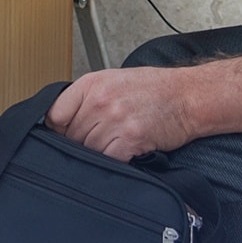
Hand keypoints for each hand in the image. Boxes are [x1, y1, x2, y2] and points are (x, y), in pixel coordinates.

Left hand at [45, 67, 193, 160]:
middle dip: (79, 144)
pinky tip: (123, 153)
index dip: (56, 129)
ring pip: (88, 150)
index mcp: (91, 84)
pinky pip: (109, 159)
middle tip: (95, 142)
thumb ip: (86, 98)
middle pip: (71, 136)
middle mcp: (101, 100)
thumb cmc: (153, 89)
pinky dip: (114, 161)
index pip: (54, 113)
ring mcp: (115, 120)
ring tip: (112, 145)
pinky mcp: (131, 139)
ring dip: (98, 154)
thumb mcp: (112, 80)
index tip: (62, 135)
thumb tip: (60, 122)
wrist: (187, 96)